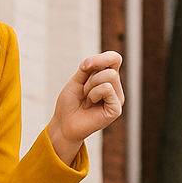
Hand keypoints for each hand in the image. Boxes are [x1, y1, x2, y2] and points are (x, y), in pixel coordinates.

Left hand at [47, 51, 123, 165]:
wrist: (64, 124)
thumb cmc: (70, 104)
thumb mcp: (77, 80)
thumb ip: (89, 67)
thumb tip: (97, 60)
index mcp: (107, 79)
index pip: (114, 58)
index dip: (100, 58)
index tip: (83, 67)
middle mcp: (115, 88)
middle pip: (110, 67)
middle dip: (91, 77)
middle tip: (84, 91)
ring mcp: (117, 98)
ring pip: (110, 76)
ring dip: (91, 86)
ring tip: (87, 99)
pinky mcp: (116, 109)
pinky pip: (107, 89)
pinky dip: (94, 94)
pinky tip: (91, 104)